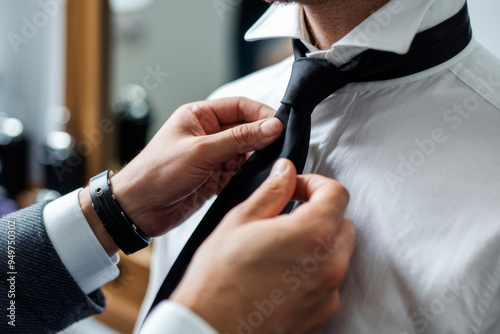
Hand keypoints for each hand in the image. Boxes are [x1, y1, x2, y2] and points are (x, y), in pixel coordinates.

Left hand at [79, 97, 281, 254]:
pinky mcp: (215, 177)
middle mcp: (208, 134)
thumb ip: (239, 139)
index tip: (281, 125)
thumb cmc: (157, 173)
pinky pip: (240, 172)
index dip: (262, 114)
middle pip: (246, 129)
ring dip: (258, 159)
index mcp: (200, 116)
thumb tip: (272, 126)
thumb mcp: (201, 152)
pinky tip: (258, 179)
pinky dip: (250, 175)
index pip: (239, 107)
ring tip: (271, 165)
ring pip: (246, 152)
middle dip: (263, 138)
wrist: (139, 210)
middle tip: (281, 147)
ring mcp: (212, 157)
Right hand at [171, 159, 355, 333]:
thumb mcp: (240, 222)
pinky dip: (313, 272)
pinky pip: (328, 283)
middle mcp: (329, 266)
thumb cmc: (218, 281)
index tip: (297, 188)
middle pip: (343, 224)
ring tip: (281, 248)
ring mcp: (327, 294)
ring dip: (317, 243)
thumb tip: (286, 172)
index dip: (315, 183)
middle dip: (320, 213)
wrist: (210, 330)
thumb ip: (271, 192)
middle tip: (288, 215)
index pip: (336, 194)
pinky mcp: (321, 315)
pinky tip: (281, 275)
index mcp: (312, 235)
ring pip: (337, 255)